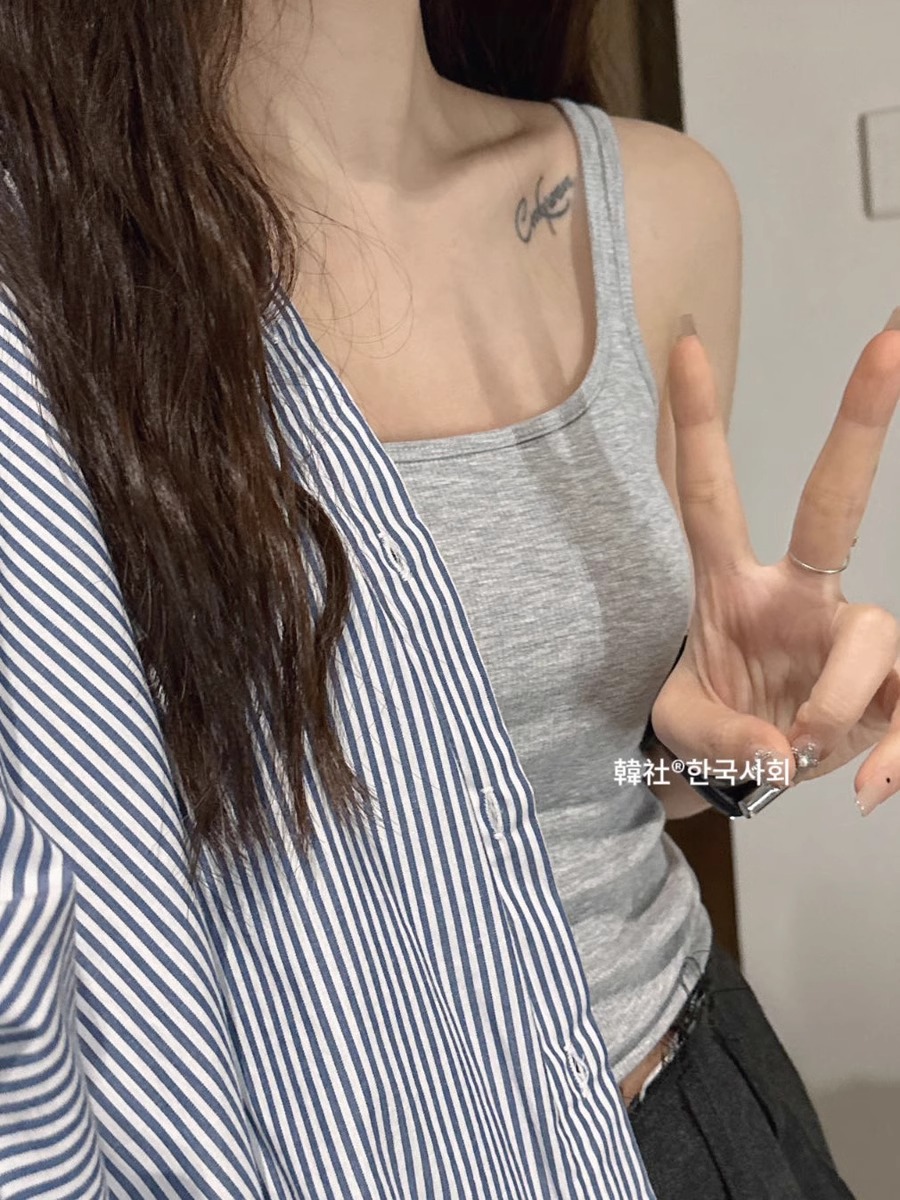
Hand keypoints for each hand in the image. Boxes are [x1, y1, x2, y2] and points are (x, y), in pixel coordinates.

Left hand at [650, 310, 899, 815]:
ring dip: (838, 699)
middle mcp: (796, 592)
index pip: (708, 496)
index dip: (695, 424)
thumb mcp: (682, 733)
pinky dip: (894, 752)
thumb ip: (719, 741)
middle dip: (859, 423)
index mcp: (728, 585)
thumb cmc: (704, 726)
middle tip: (890, 340)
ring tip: (804, 748)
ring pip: (874, 631)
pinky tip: (867, 786)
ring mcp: (845, 632)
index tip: (685, 345)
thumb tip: (781, 751)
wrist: (742, 772)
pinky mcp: (886, 683)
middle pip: (833, 500)